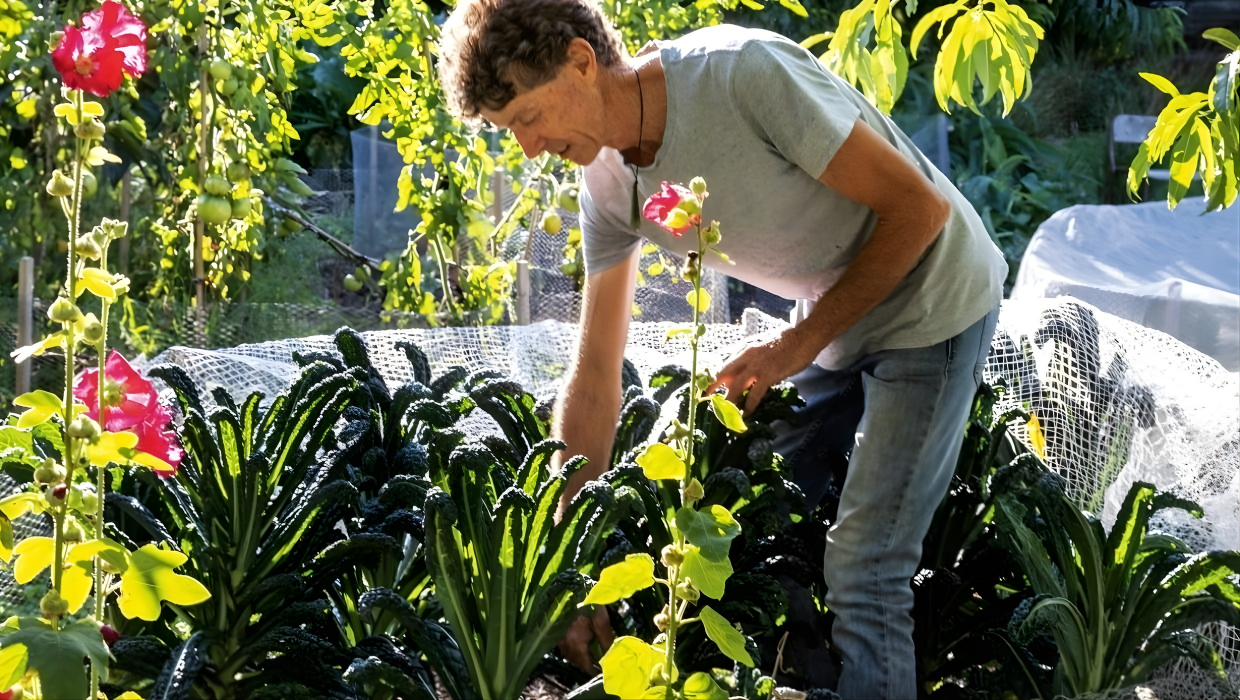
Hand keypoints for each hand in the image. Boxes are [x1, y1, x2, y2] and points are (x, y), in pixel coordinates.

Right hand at [559, 605, 613, 671]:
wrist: (570, 586)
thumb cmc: (588, 602)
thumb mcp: (601, 620)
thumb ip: (606, 641)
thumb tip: (611, 657)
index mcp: (576, 644)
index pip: (587, 667)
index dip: (597, 669)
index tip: (606, 667)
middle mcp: (564, 645)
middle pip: (578, 662)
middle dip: (589, 662)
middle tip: (601, 658)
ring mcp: (558, 639)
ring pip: (571, 655)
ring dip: (581, 656)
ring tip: (592, 650)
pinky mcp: (555, 633)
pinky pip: (566, 647)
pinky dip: (574, 648)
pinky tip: (581, 641)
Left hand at [706, 327, 821, 414]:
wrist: (804, 337)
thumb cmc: (786, 343)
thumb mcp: (761, 348)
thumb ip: (751, 360)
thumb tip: (743, 375)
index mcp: (743, 349)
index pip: (723, 365)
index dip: (713, 378)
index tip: (706, 389)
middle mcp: (746, 356)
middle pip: (722, 375)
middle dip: (712, 390)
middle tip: (708, 403)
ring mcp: (756, 365)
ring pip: (735, 386)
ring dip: (729, 402)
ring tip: (726, 414)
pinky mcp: (769, 373)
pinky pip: (755, 393)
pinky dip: (749, 404)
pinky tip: (748, 413)